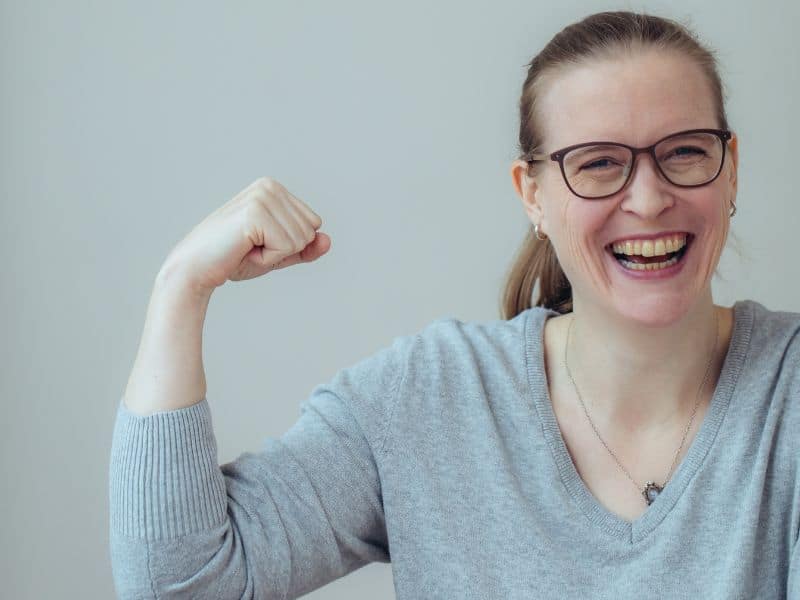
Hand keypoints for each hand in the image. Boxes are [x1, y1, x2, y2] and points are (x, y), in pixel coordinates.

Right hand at [159, 177, 330, 294]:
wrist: (196, 270)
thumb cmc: (233, 259)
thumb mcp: (278, 253)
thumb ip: (305, 248)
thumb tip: (328, 240)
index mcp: (274, 188)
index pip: (313, 223)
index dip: (289, 244)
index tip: (258, 243)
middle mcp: (269, 186)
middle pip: (311, 230)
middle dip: (284, 249)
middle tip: (250, 247)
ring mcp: (262, 197)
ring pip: (301, 239)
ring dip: (275, 255)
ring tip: (245, 248)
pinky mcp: (256, 213)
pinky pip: (287, 247)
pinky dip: (268, 259)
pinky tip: (243, 250)